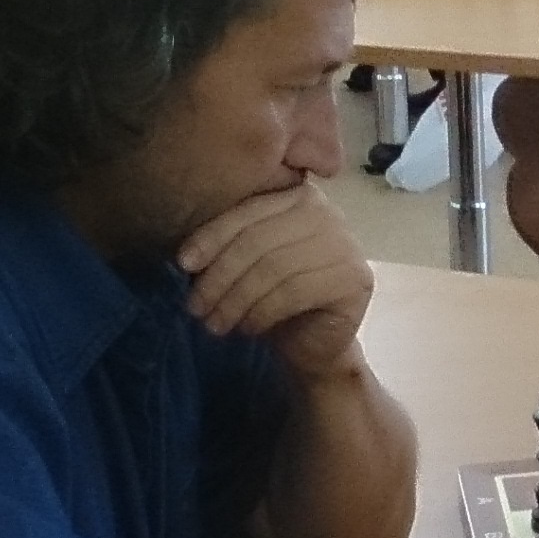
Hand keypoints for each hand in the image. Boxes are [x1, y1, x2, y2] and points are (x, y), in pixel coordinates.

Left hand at [177, 182, 375, 378]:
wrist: (312, 342)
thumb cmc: (273, 298)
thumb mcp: (244, 263)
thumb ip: (227, 243)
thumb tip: (185, 255)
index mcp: (298, 196)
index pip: (248, 211)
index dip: (212, 237)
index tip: (183, 265)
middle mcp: (328, 213)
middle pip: (259, 240)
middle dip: (220, 276)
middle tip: (195, 306)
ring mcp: (346, 245)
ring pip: (274, 268)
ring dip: (236, 300)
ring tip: (215, 323)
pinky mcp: (355, 280)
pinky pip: (294, 292)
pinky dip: (261, 313)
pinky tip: (247, 328)